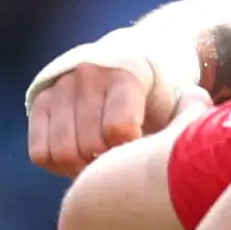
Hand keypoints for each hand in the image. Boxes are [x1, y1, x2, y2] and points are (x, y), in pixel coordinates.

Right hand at [28, 37, 170, 175]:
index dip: (131, 155)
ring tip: (103, 166)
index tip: (141, 157)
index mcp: (125, 75)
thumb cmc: (160, 94)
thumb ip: (183, 120)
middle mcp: (87, 76)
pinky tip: (81, 159)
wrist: (131, 59)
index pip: (118, 130)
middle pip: (90, 148)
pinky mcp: (39, 101)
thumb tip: (191, 138)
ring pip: (63, 154)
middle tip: (123, 168)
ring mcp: (60, 87)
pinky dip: (59, 167)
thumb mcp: (178, 102)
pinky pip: (40, 153)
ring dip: (84, 170)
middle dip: (109, 167)